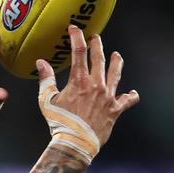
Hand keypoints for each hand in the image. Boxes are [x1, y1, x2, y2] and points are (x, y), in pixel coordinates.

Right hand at [37, 25, 138, 148]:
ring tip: (117, 56)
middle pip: (99, 58)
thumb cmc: (59, 124)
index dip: (76, 37)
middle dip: (97, 45)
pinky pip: (127, 101)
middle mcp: (96, 85)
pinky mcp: (115, 110)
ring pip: (116, 74)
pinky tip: (132, 94)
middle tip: (96, 38)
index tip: (74, 29)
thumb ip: (46, 80)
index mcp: (79, 81)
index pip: (78, 51)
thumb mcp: (47, 101)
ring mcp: (107, 96)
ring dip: (117, 63)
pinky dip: (130, 97)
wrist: (76, 143)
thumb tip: (41, 63)